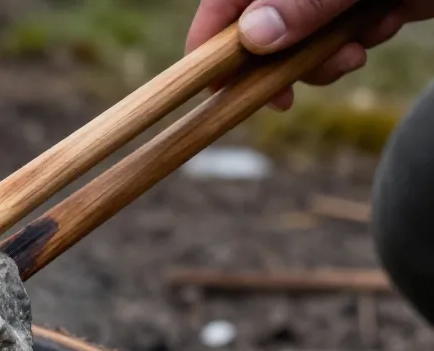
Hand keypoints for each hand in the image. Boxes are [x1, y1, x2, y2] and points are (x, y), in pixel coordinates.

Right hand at [186, 0, 433, 108]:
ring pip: (303, 41)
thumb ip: (305, 0)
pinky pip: (343, 36)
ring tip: (367, 39)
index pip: (223, 5)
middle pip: (261, 31)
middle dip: (285, 60)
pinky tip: (390, 19)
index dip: (214, 48)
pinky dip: (362, 39)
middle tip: (303, 81)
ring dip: (330, 55)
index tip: (222, 89)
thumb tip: (252, 37)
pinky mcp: (365, 1)